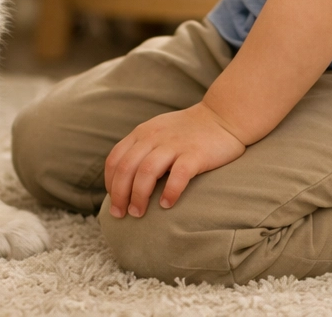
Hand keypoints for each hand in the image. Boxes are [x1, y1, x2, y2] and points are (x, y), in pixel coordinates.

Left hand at [104, 102, 245, 218]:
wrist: (222, 116)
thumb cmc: (188, 130)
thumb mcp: (157, 131)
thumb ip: (141, 148)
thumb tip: (124, 179)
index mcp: (142, 133)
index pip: (115, 158)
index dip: (110, 182)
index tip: (113, 201)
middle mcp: (153, 137)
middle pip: (126, 167)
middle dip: (120, 194)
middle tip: (120, 215)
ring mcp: (174, 145)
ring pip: (146, 172)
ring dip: (138, 196)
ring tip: (138, 214)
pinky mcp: (195, 154)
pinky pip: (178, 175)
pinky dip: (169, 192)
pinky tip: (166, 205)